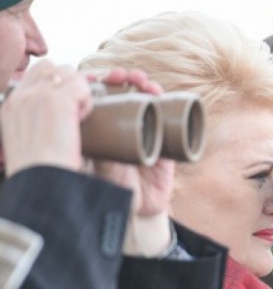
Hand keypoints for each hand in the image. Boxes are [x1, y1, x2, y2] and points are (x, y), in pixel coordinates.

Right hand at [0, 60, 90, 175]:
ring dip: (79, 90)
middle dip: (69, 83)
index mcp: (10, 105)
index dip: (55, 84)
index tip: (65, 106)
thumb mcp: (23, 141)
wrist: (40, 180)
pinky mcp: (58, 101)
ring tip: (77, 117)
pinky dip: (87, 100)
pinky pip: (82, 85)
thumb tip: (50, 120)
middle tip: (74, 111)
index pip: (35, 74)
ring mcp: (39, 96)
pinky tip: (81, 119)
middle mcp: (22, 96)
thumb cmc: (38, 170)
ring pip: (69, 72)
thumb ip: (31, 123)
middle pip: (53, 67)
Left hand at [87, 69, 173, 256]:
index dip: (98, 82)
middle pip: (123, 92)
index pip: (99, 97)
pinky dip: (166, 100)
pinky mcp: (167, 140)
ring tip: (139, 80)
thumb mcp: (93, 166)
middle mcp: (124, 126)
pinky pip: (169, 115)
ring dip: (143, 84)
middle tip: (119, 76)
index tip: (95, 77)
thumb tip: (87, 123)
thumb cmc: (108, 190)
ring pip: (146, 99)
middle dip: (122, 78)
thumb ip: (92, 149)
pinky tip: (158, 92)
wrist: (134, 212)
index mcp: (101, 129)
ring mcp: (147, 131)